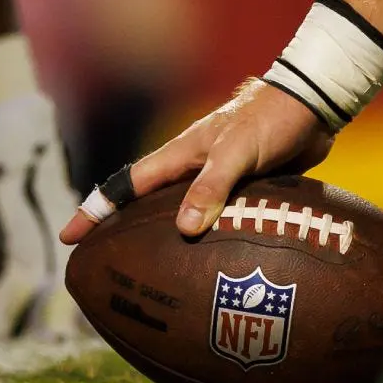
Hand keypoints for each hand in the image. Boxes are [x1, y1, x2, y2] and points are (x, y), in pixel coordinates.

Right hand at [60, 80, 335, 243]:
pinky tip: (211, 268)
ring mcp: (215, 180)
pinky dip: (206, 243)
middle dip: (118, 232)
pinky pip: (216, 222)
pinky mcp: (242, 190)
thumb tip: (184, 228)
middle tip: (102, 266)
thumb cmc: (271, 121)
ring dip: (163, 242)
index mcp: (178, 157)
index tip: (69, 238)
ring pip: (180, 216)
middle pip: (144, 205)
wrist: (314, 104)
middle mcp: (190, 169)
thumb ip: (212, 187)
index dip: (93, 212)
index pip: (124, 188)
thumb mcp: (238, 152)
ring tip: (151, 278)